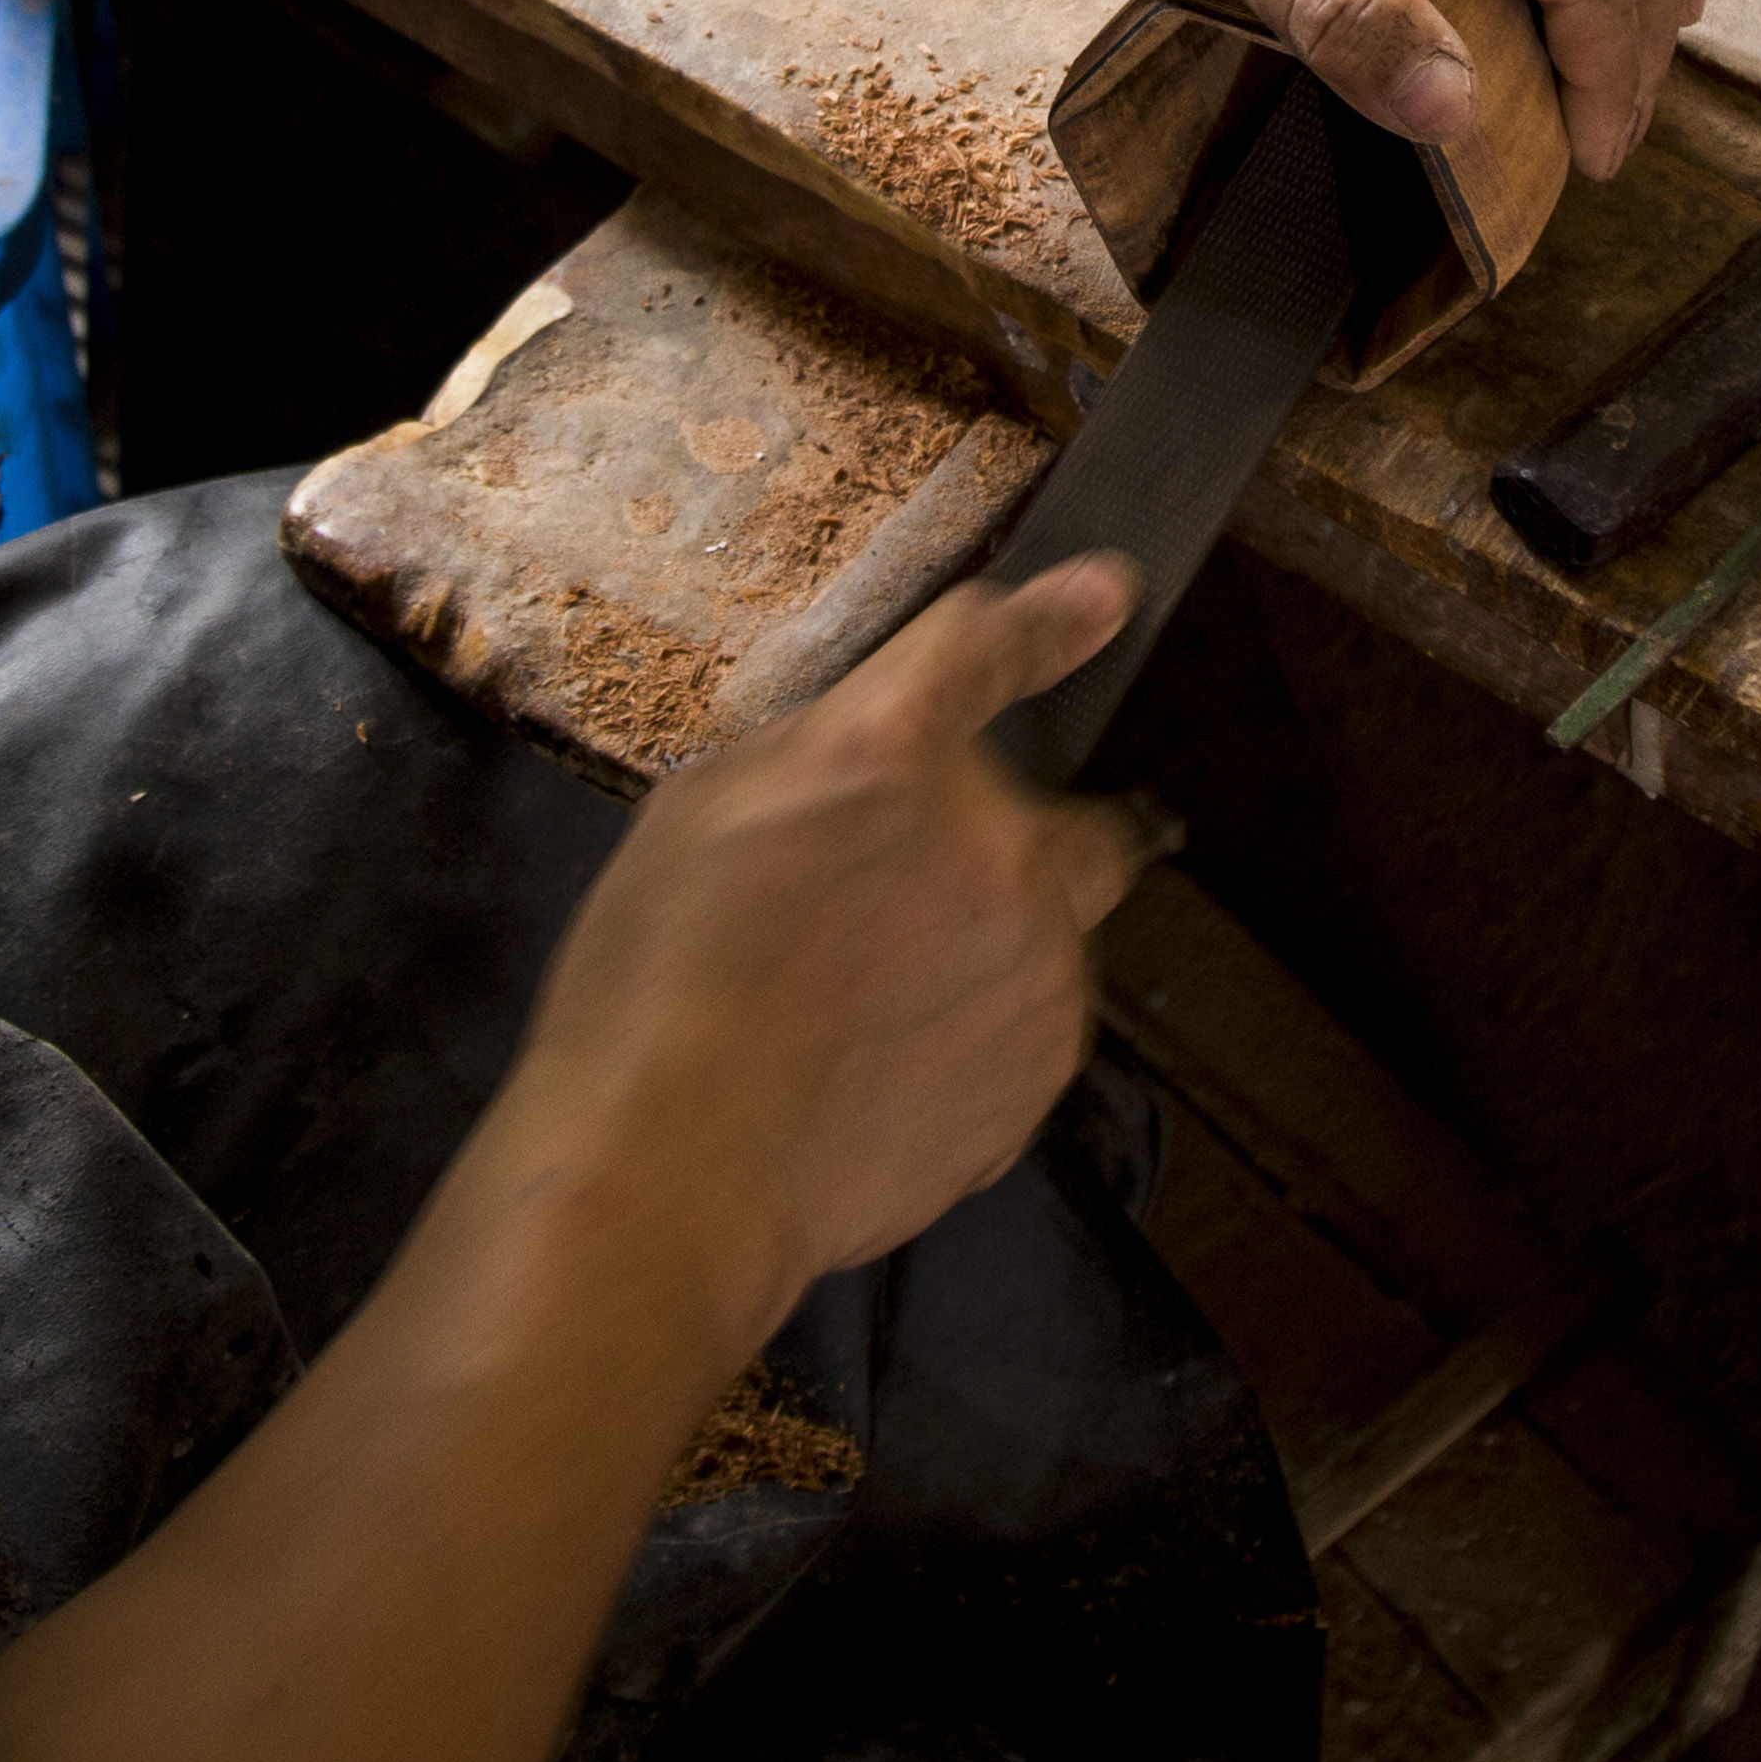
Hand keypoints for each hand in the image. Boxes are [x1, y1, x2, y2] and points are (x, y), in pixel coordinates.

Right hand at [499, 557, 1155, 1329]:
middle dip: (1023, 850)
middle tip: (923, 905)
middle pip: (1072, 824)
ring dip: (996, 948)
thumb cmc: (655, 980)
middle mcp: (995, 847)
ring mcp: (1035, 969)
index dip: (1048, 620)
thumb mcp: (702, 811)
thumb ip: (820, 752)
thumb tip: (888, 732)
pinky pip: (1032, 1026)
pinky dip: (981, 1032)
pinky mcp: (1041, 1073)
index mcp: (891, 753)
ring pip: (1056, 935)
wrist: (677, 1166)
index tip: (1105, 595)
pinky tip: (884, 1068)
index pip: (987, 651)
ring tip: (873, 1011)